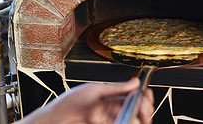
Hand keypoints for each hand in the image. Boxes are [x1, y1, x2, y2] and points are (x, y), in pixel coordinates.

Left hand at [17, 78, 153, 123]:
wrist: (55, 120)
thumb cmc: (68, 103)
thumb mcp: (93, 90)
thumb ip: (115, 88)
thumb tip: (134, 82)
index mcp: (109, 97)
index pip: (132, 96)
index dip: (142, 94)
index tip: (147, 93)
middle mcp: (111, 110)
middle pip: (136, 110)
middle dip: (144, 108)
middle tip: (144, 107)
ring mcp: (109, 122)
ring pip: (133, 121)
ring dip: (139, 118)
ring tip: (138, 115)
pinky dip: (129, 122)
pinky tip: (129, 121)